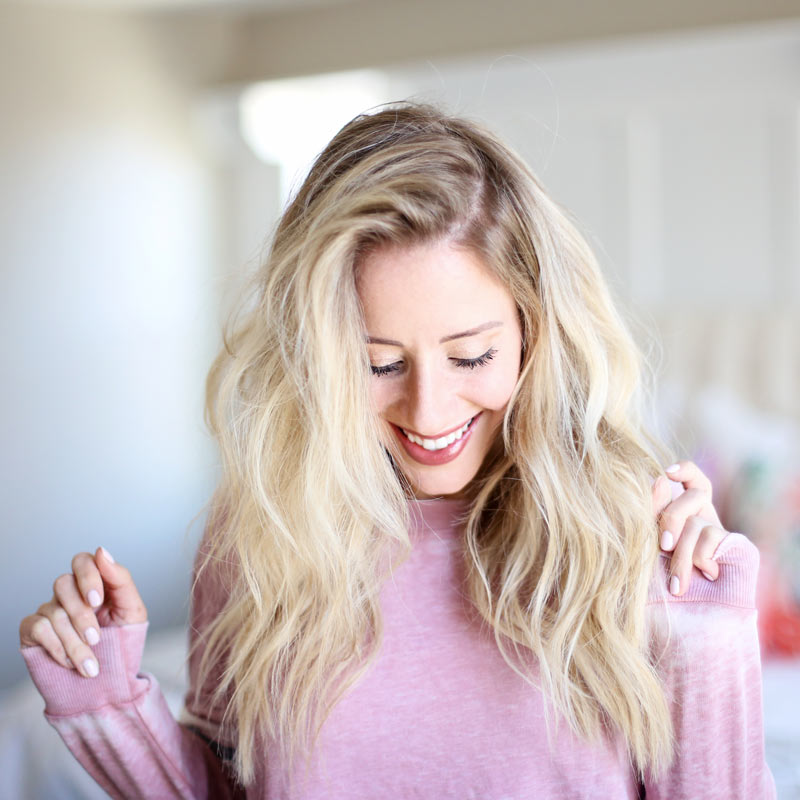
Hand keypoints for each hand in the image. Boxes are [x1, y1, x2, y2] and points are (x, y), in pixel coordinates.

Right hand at [19, 547, 146, 677]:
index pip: (83, 561)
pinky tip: (68, 663)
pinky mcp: (33, 631)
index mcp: (95, 583)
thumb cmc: (122, 643)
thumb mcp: (132, 610)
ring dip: (74, 642)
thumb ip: (120, 579)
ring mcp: (49, 610)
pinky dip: (56, 647)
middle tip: (96, 638)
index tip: (97, 600)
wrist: (107, 684)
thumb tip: (102, 551)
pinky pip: (37, 628)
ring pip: (53, 611)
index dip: (87, 577)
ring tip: (90, 664)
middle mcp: (69, 593)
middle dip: (81, 614)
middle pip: (62, 583)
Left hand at [651, 461, 727, 595]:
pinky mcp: (739, 548)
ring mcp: (723, 534)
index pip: (690, 480)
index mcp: (684, 515)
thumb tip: (659, 477)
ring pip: (697, 522)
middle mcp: (705, 520)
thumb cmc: (660, 589)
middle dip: (671, 519)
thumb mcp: (648, 547)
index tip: (667, 472)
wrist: (685, 626)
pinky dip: (701, 560)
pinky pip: (713, 538)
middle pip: (692, 496)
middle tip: (662, 546)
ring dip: (681, 555)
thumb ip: (652, 514)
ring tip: (677, 584)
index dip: (685, 470)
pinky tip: (706, 578)